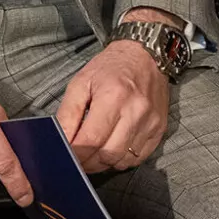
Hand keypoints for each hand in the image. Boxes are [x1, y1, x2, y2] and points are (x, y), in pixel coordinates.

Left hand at [56, 14, 173, 172]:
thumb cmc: (110, 68)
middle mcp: (135, 111)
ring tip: (95, 152)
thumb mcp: (80, 83)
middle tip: (79, 157)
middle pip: (107, 155)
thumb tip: (60, 143)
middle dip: (88, 162)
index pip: (90, 141)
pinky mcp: (159, 128)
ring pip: (122, 160)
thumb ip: (67, 115)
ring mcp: (150, 122)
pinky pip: (138, 158)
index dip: (75, 155)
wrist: (145, 55)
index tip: (67, 157)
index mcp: (113, 96)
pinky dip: (122, 159)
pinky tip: (113, 147)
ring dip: (104, 163)